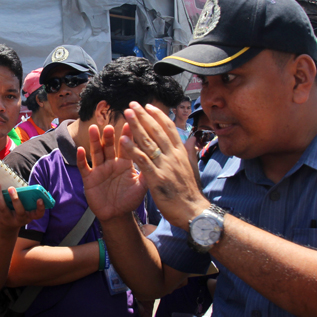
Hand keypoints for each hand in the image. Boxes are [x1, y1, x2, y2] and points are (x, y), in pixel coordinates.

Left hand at [0, 184, 45, 237]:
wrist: (6, 228)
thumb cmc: (19, 214)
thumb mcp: (26, 211)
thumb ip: (28, 201)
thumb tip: (26, 187)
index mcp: (29, 216)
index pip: (38, 214)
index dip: (41, 208)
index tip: (40, 199)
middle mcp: (19, 219)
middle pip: (19, 211)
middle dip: (15, 199)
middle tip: (12, 188)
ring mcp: (7, 218)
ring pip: (3, 207)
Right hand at [77, 124, 146, 221]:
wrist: (117, 215)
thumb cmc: (130, 200)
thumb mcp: (141, 187)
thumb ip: (147, 174)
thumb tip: (158, 161)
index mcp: (125, 163)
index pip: (126, 146)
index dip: (127, 136)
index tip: (130, 123)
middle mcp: (111, 163)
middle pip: (109, 146)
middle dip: (109, 136)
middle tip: (109, 126)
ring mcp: (100, 169)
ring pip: (96, 152)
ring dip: (94, 141)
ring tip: (93, 129)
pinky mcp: (89, 178)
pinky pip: (84, 167)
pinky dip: (81, 159)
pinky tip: (80, 149)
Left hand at [120, 102, 206, 228]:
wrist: (193, 212)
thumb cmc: (191, 192)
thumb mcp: (192, 168)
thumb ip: (190, 152)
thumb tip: (192, 138)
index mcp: (181, 152)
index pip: (169, 128)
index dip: (158, 116)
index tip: (147, 106)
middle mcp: (173, 156)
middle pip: (157, 131)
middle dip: (144, 116)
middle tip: (132, 105)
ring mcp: (165, 166)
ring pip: (149, 142)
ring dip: (136, 127)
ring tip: (126, 114)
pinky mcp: (157, 178)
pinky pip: (142, 160)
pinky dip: (133, 149)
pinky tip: (123, 140)